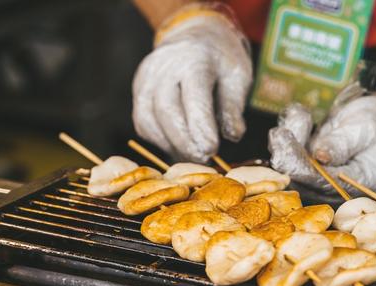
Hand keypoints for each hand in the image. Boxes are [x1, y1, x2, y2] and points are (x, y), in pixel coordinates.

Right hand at [132, 3, 251, 162]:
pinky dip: (159, 139)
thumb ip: (233, 107)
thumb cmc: (220, 60)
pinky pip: (143, 122)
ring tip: (191, 155)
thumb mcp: (237, 76)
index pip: (193, 97)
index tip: (211, 150)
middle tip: (202, 159)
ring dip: (170, 144)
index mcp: (194, 60)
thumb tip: (233, 136)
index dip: (201, 127)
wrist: (194, 36)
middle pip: (166, 110)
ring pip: (148, 120)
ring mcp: (146, 79)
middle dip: (184, 141)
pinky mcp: (138, 91)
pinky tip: (177, 144)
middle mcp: (164, 68)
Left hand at [269, 89, 375, 199]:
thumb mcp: (366, 129)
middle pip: (301, 179)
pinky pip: (288, 153)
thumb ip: (343, 144)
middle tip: (281, 133)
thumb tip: (320, 156)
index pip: (324, 184)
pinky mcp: (305, 165)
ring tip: (300, 115)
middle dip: (288, 154)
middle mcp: (335, 187)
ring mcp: (317, 177)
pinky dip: (290, 132)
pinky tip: (300, 114)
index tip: (287, 150)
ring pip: (290, 165)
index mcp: (357, 184)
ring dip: (288, 140)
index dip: (303, 168)